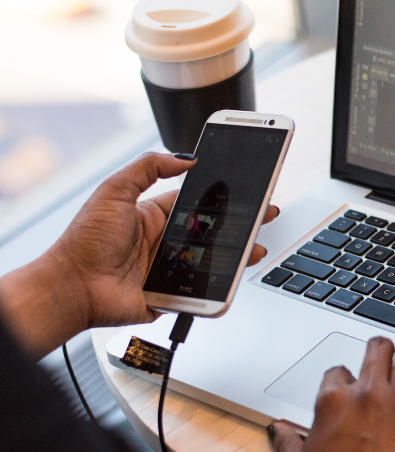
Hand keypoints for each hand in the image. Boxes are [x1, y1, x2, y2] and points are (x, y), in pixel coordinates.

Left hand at [0, 152, 278, 355]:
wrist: (72, 288)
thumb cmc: (84, 241)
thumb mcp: (114, 190)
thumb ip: (147, 167)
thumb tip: (184, 157)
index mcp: (154, 215)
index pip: (197, 201)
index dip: (222, 195)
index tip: (244, 187)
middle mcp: (165, 241)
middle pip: (213, 230)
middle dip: (241, 222)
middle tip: (264, 213)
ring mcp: (170, 268)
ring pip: (213, 259)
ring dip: (238, 253)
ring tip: (256, 246)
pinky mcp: (171, 294)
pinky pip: (202, 289)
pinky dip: (220, 284)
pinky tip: (236, 274)